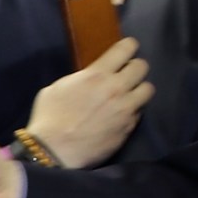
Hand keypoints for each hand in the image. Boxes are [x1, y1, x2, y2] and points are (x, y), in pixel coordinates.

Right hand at [26, 39, 150, 169]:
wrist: (54, 151)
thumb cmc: (50, 118)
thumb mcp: (58, 87)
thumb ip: (80, 78)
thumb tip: (89, 78)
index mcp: (97, 74)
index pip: (126, 48)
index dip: (129, 46)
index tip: (127, 49)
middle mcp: (116, 88)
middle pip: (142, 67)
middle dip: (135, 68)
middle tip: (127, 74)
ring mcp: (125, 109)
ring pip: (148, 90)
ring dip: (139, 90)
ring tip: (129, 95)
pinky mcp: (129, 128)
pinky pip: (139, 113)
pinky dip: (132, 112)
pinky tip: (121, 116)